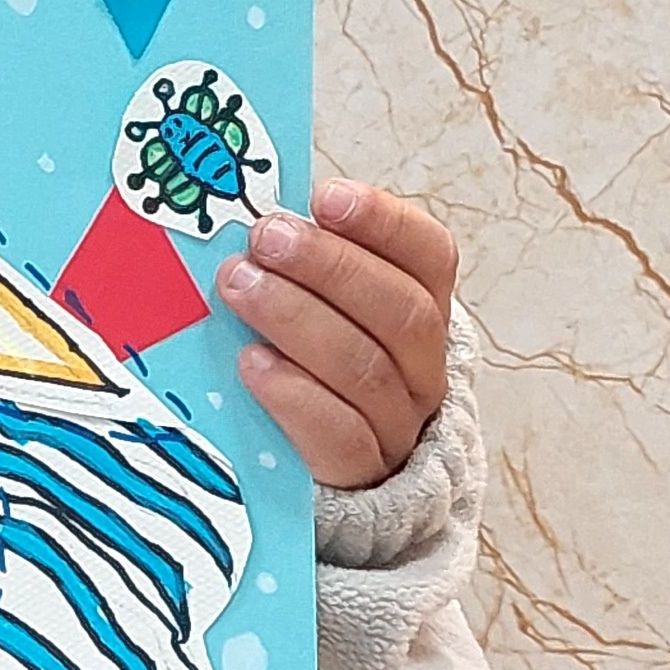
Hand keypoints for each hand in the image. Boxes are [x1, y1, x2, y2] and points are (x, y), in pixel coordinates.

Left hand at [218, 178, 457, 488]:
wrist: (315, 465)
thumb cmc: (304, 361)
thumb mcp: (311, 303)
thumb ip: (294, 259)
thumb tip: (241, 206)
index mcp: (420, 310)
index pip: (429, 257)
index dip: (384, 223)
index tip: (326, 197)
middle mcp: (422, 367)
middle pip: (401, 311)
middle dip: (328, 266)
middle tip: (266, 237)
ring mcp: (398, 424)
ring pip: (367, 368)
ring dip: (298, 317)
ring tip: (240, 286)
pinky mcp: (359, 473)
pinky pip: (341, 435)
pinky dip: (295, 393)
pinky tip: (252, 363)